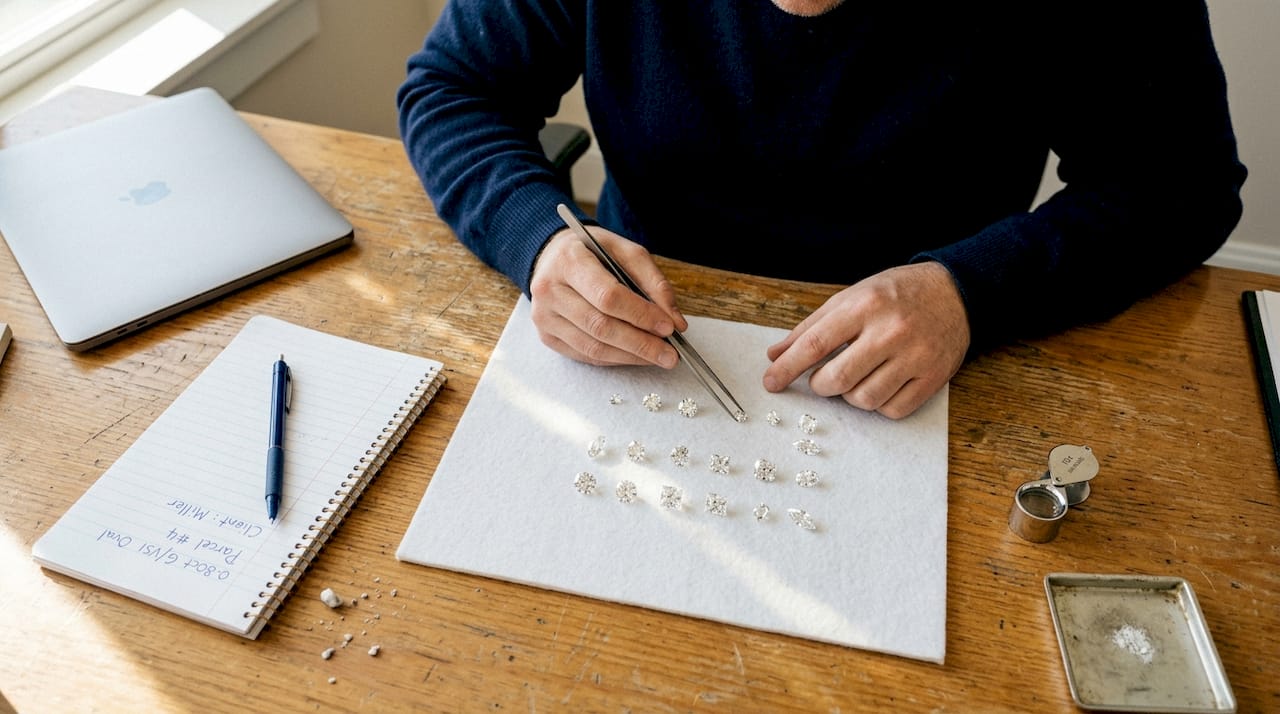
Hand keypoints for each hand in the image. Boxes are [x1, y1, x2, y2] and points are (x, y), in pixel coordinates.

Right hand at [528, 225, 686, 368]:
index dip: (640, 315)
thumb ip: (653, 282)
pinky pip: (585, 355)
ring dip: (631, 356)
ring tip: (658, 357)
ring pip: (593, 347)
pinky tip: (635, 356)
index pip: (608, 296)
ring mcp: (544, 317)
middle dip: (641, 344)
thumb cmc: (593, 253)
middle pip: (600, 326)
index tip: (668, 327)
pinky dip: (615, 359)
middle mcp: (550, 290)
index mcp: (570, 261)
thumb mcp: (626, 252)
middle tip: (670, 355)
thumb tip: (675, 321)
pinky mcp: (546, 336)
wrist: (552, 258)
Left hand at [762, 261, 969, 418]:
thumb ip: (812, 327)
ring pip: (864, 399)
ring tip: (855, 378)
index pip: (816, 344)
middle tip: (821, 379)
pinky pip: (893, 410)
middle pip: (838, 379)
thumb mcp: (851, 297)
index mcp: (865, 306)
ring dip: (849, 396)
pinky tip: (880, 385)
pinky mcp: (934, 377)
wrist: (955, 292)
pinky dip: (878, 405)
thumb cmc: (896, 294)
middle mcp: (891, 331)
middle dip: (820, 385)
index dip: (787, 368)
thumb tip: (775, 355)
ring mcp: (915, 356)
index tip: (770, 382)